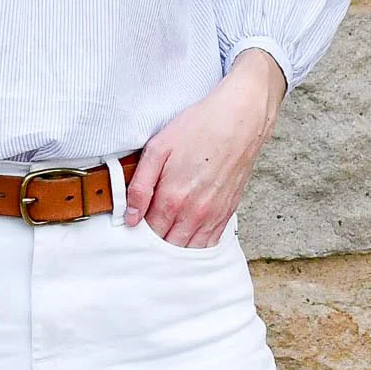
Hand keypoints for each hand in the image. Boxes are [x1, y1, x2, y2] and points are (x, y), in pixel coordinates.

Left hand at [124, 50, 285, 248]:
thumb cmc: (199, 128)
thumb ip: (140, 186)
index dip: (137, 232)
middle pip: (167, 246)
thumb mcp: (158, 148)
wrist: (240, 119)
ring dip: (174, 246)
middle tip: (146, 229)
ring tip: (165, 232)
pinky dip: (195, 245)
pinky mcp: (227, 213)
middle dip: (154, 243)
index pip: (147, 234)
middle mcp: (193, 214)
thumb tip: (130, 217)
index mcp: (172, 199)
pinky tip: (186, 234)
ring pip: (188, 250)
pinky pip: (209, 244)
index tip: (133, 224)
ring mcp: (213, 216)